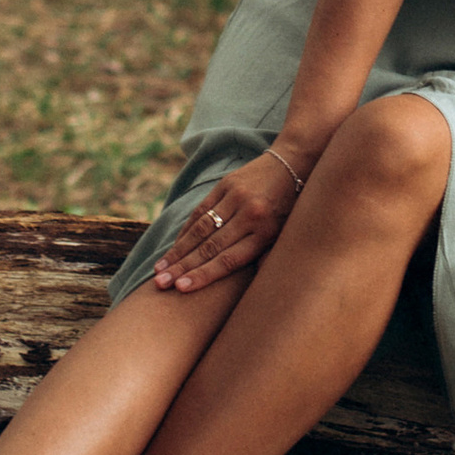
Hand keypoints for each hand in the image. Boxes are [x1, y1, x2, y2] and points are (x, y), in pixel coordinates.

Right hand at [152, 151, 301, 294]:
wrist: (295, 162)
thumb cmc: (291, 208)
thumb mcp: (288, 235)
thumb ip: (267, 259)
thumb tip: (253, 292)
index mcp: (266, 232)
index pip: (229, 259)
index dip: (204, 275)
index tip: (182, 289)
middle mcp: (249, 215)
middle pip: (210, 246)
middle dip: (183, 267)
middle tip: (160, 283)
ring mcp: (236, 198)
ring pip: (201, 228)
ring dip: (178, 251)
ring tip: (160, 269)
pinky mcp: (227, 184)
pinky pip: (202, 209)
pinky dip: (186, 229)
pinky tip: (174, 245)